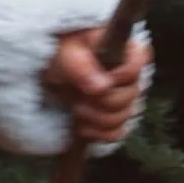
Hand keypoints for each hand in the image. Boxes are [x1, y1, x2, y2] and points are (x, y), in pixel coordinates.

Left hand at [43, 28, 149, 144]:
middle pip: (132, 94)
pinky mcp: (113, 119)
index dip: (125, 73)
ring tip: (75, 107)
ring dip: (95, 116)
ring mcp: (122, 98)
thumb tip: (102, 87)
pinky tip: (80, 124)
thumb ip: (81, 67)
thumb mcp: (63, 53)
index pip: (140, 59)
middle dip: (102, 99)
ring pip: (124, 116)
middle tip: (79, 94)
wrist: (44, 76)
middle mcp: (126, 74)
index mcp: (119, 49)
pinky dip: (97, 132)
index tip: (106, 78)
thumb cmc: (56, 54)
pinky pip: (116, 133)